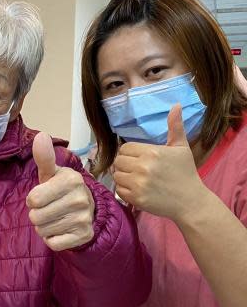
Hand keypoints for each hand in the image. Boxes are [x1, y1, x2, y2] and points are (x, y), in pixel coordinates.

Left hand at [27, 132, 94, 250]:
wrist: (87, 209)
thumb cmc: (61, 189)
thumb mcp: (51, 173)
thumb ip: (44, 157)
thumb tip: (41, 136)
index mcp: (71, 180)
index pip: (33, 199)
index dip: (33, 199)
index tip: (43, 196)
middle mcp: (80, 199)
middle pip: (36, 217)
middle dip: (37, 214)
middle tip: (49, 208)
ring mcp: (84, 219)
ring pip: (43, 231)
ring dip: (44, 226)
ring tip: (55, 217)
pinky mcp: (84, 236)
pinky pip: (53, 243)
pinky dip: (52, 239)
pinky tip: (61, 229)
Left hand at [113, 105, 205, 221]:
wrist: (191, 201)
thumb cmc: (185, 173)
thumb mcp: (181, 148)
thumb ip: (175, 126)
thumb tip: (176, 105)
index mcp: (151, 152)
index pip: (124, 148)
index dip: (129, 153)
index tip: (138, 159)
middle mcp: (142, 167)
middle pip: (118, 161)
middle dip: (125, 165)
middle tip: (137, 170)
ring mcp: (138, 183)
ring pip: (116, 175)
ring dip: (123, 177)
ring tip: (137, 179)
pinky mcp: (136, 198)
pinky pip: (118, 190)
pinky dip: (125, 190)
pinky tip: (137, 189)